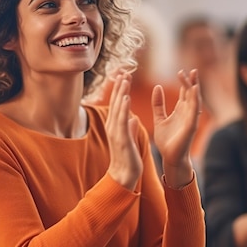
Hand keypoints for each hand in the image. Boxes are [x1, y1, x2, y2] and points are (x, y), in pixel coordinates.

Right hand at [105, 73, 142, 189]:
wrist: (124, 176)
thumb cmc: (127, 160)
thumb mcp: (130, 140)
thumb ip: (130, 128)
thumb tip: (133, 119)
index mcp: (116, 126)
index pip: (118, 103)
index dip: (120, 89)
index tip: (124, 76)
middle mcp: (113, 126)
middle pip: (116, 102)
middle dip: (119, 86)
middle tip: (123, 70)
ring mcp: (116, 131)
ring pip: (118, 107)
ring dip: (121, 92)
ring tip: (124, 78)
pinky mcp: (121, 137)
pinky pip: (122, 119)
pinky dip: (124, 107)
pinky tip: (126, 97)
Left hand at [152, 69, 200, 185]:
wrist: (169, 158)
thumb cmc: (166, 140)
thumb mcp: (159, 119)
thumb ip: (158, 104)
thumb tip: (157, 86)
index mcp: (180, 111)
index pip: (185, 93)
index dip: (185, 82)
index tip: (181, 71)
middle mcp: (188, 113)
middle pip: (192, 94)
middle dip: (192, 82)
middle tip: (191, 70)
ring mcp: (191, 119)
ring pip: (195, 100)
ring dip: (194, 88)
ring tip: (192, 76)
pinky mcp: (191, 126)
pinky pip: (194, 111)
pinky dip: (195, 101)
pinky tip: (194, 91)